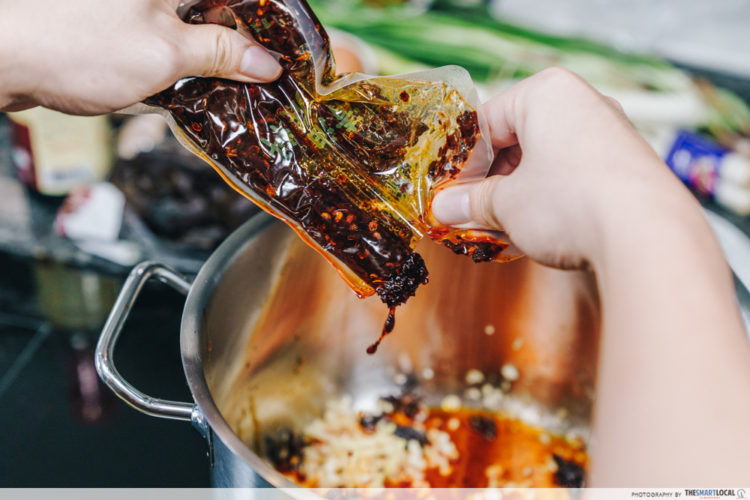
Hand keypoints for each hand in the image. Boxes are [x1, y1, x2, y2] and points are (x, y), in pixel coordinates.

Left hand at [0, 0, 281, 114]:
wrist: (2, 56)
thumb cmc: (76, 44)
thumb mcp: (165, 53)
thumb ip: (220, 54)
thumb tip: (266, 63)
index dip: (270, 17)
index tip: (290, 45)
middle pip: (219, 7)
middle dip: (245, 39)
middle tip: (269, 71)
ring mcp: (138, 3)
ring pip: (194, 22)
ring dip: (217, 52)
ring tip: (242, 83)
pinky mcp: (120, 21)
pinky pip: (167, 35)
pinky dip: (186, 58)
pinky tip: (200, 84)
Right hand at [432, 67, 690, 269]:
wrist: (647, 237)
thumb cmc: (570, 203)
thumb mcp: (505, 205)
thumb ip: (471, 202)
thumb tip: (445, 209)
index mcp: (546, 94)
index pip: (486, 121)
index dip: (461, 162)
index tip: (448, 192)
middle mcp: (582, 105)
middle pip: (518, 142)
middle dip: (491, 183)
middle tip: (470, 214)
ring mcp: (609, 136)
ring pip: (546, 164)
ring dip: (517, 199)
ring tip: (498, 231)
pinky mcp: (626, 169)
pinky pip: (574, 180)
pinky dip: (549, 205)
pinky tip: (532, 237)